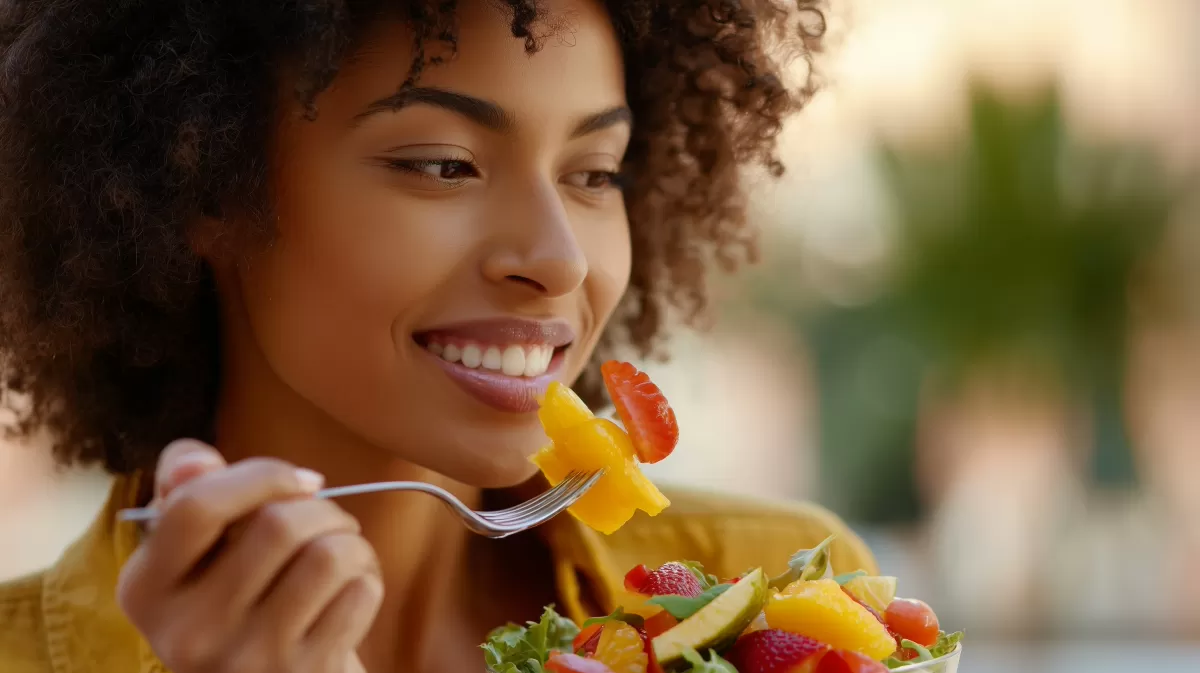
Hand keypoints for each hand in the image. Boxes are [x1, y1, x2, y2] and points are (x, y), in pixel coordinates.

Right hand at [116, 440, 382, 672]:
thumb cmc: (237, 596)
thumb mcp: (196, 549)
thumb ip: (185, 490)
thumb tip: (194, 459)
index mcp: (146, 590)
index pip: (197, 507)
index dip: (262, 474)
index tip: (299, 480)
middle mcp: (187, 632)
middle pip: (278, 525)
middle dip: (321, 508)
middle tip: (326, 520)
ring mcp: (247, 660)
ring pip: (328, 556)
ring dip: (350, 541)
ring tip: (341, 552)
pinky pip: (358, 592)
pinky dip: (365, 578)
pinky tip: (348, 590)